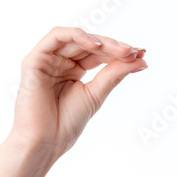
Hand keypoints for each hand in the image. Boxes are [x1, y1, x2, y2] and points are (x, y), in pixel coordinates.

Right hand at [9, 27, 147, 160]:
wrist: (45, 141)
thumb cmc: (67, 122)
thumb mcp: (97, 93)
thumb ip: (115, 74)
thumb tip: (141, 60)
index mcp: (75, 70)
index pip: (100, 54)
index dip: (120, 52)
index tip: (141, 54)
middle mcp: (61, 62)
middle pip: (91, 45)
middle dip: (114, 46)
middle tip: (134, 52)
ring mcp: (48, 59)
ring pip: (77, 38)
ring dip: (101, 41)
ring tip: (121, 50)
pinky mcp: (35, 59)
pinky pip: (56, 36)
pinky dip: (78, 36)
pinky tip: (96, 45)